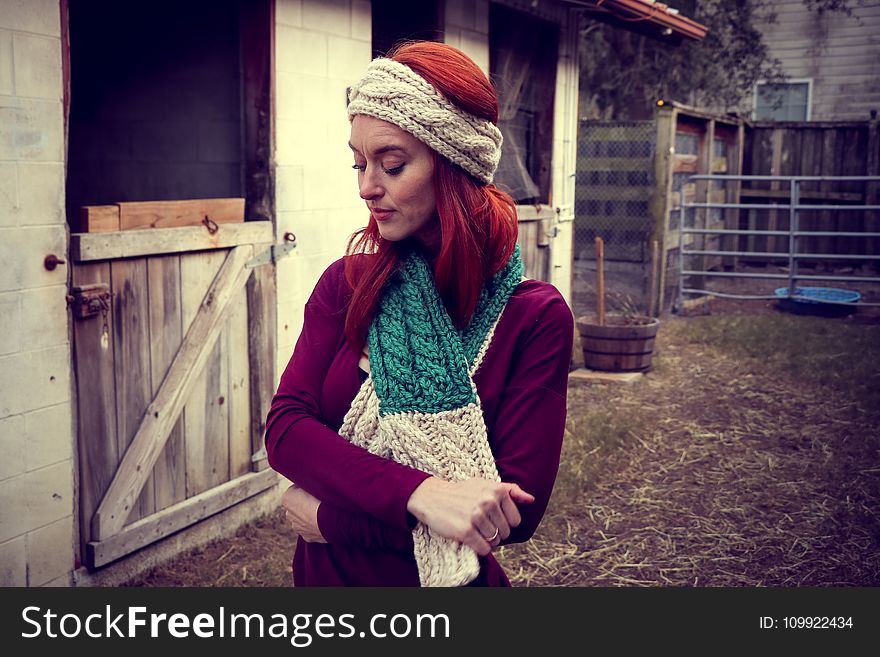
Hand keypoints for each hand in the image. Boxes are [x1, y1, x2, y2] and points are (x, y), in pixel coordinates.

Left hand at [281, 484, 326, 542]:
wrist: (332, 520)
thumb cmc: (324, 499)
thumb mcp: (314, 482)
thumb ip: (307, 482)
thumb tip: (310, 479)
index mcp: (287, 498)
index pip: (295, 489)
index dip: (305, 488)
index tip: (315, 488)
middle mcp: (288, 513)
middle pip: (297, 505)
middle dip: (305, 503)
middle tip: (319, 500)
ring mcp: (297, 527)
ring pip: (303, 519)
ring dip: (310, 515)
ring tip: (323, 511)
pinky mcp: (306, 537)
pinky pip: (310, 529)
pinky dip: (316, 526)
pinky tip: (324, 522)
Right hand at [406, 478, 534, 555]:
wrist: (432, 497)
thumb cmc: (462, 492)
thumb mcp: (486, 485)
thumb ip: (511, 491)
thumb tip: (531, 499)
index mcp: (497, 490)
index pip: (516, 520)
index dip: (504, 523)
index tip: (491, 517)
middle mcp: (488, 502)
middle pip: (506, 533)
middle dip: (495, 532)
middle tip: (480, 524)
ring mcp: (477, 517)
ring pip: (495, 542)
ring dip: (486, 541)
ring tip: (475, 530)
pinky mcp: (465, 531)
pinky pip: (484, 549)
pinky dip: (480, 548)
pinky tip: (470, 538)